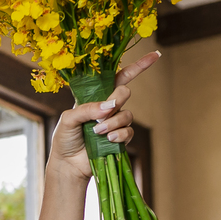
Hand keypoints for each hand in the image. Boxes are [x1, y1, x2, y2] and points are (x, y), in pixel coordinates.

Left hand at [47, 51, 158, 181]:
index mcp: (95, 96)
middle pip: (124, 92)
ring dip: (113, 122)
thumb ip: (86, 109)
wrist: (67, 164)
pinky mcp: (120, 138)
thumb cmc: (65, 139)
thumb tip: (109, 106)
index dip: (137, 66)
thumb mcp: (68, 119)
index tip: (155, 55)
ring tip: (98, 131)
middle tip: (102, 113)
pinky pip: (128, 131)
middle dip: (117, 99)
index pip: (118, 77)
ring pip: (127, 114)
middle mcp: (107, 107)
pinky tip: (109, 139)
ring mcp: (115, 122)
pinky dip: (120, 134)